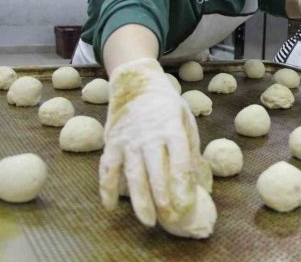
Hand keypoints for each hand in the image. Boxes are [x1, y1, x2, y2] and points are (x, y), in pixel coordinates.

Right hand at [100, 58, 212, 230]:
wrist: (135, 80)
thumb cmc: (165, 102)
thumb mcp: (185, 117)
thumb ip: (190, 145)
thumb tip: (194, 177)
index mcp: (172, 128)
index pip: (180, 160)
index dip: (183, 184)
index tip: (187, 204)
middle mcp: (149, 135)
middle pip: (156, 172)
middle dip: (163, 198)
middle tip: (169, 219)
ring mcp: (128, 140)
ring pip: (132, 174)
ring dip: (139, 200)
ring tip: (148, 221)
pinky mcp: (111, 142)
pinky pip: (107, 168)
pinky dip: (106, 188)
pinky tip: (111, 206)